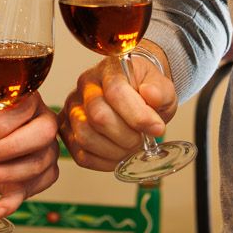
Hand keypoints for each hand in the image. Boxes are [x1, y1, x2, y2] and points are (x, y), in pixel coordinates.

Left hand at [0, 92, 59, 217]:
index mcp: (30, 103)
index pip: (26, 108)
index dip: (6, 123)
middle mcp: (45, 127)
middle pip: (43, 135)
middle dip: (12, 147)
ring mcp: (47, 154)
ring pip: (37, 165)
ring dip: (7, 173)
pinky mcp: (40, 180)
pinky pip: (29, 192)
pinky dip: (11, 203)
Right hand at [58, 43, 177, 172]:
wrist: (136, 96)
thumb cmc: (146, 90)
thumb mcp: (162, 86)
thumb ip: (160, 90)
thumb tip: (152, 95)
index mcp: (108, 70)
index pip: (116, 92)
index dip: (138, 115)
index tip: (157, 128)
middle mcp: (85, 87)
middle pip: (98, 117)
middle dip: (127, 136)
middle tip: (142, 138)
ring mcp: (73, 109)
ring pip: (86, 137)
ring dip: (115, 150)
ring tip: (131, 146)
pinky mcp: (69, 132)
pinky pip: (82, 155)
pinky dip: (105, 162)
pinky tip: (119, 154)